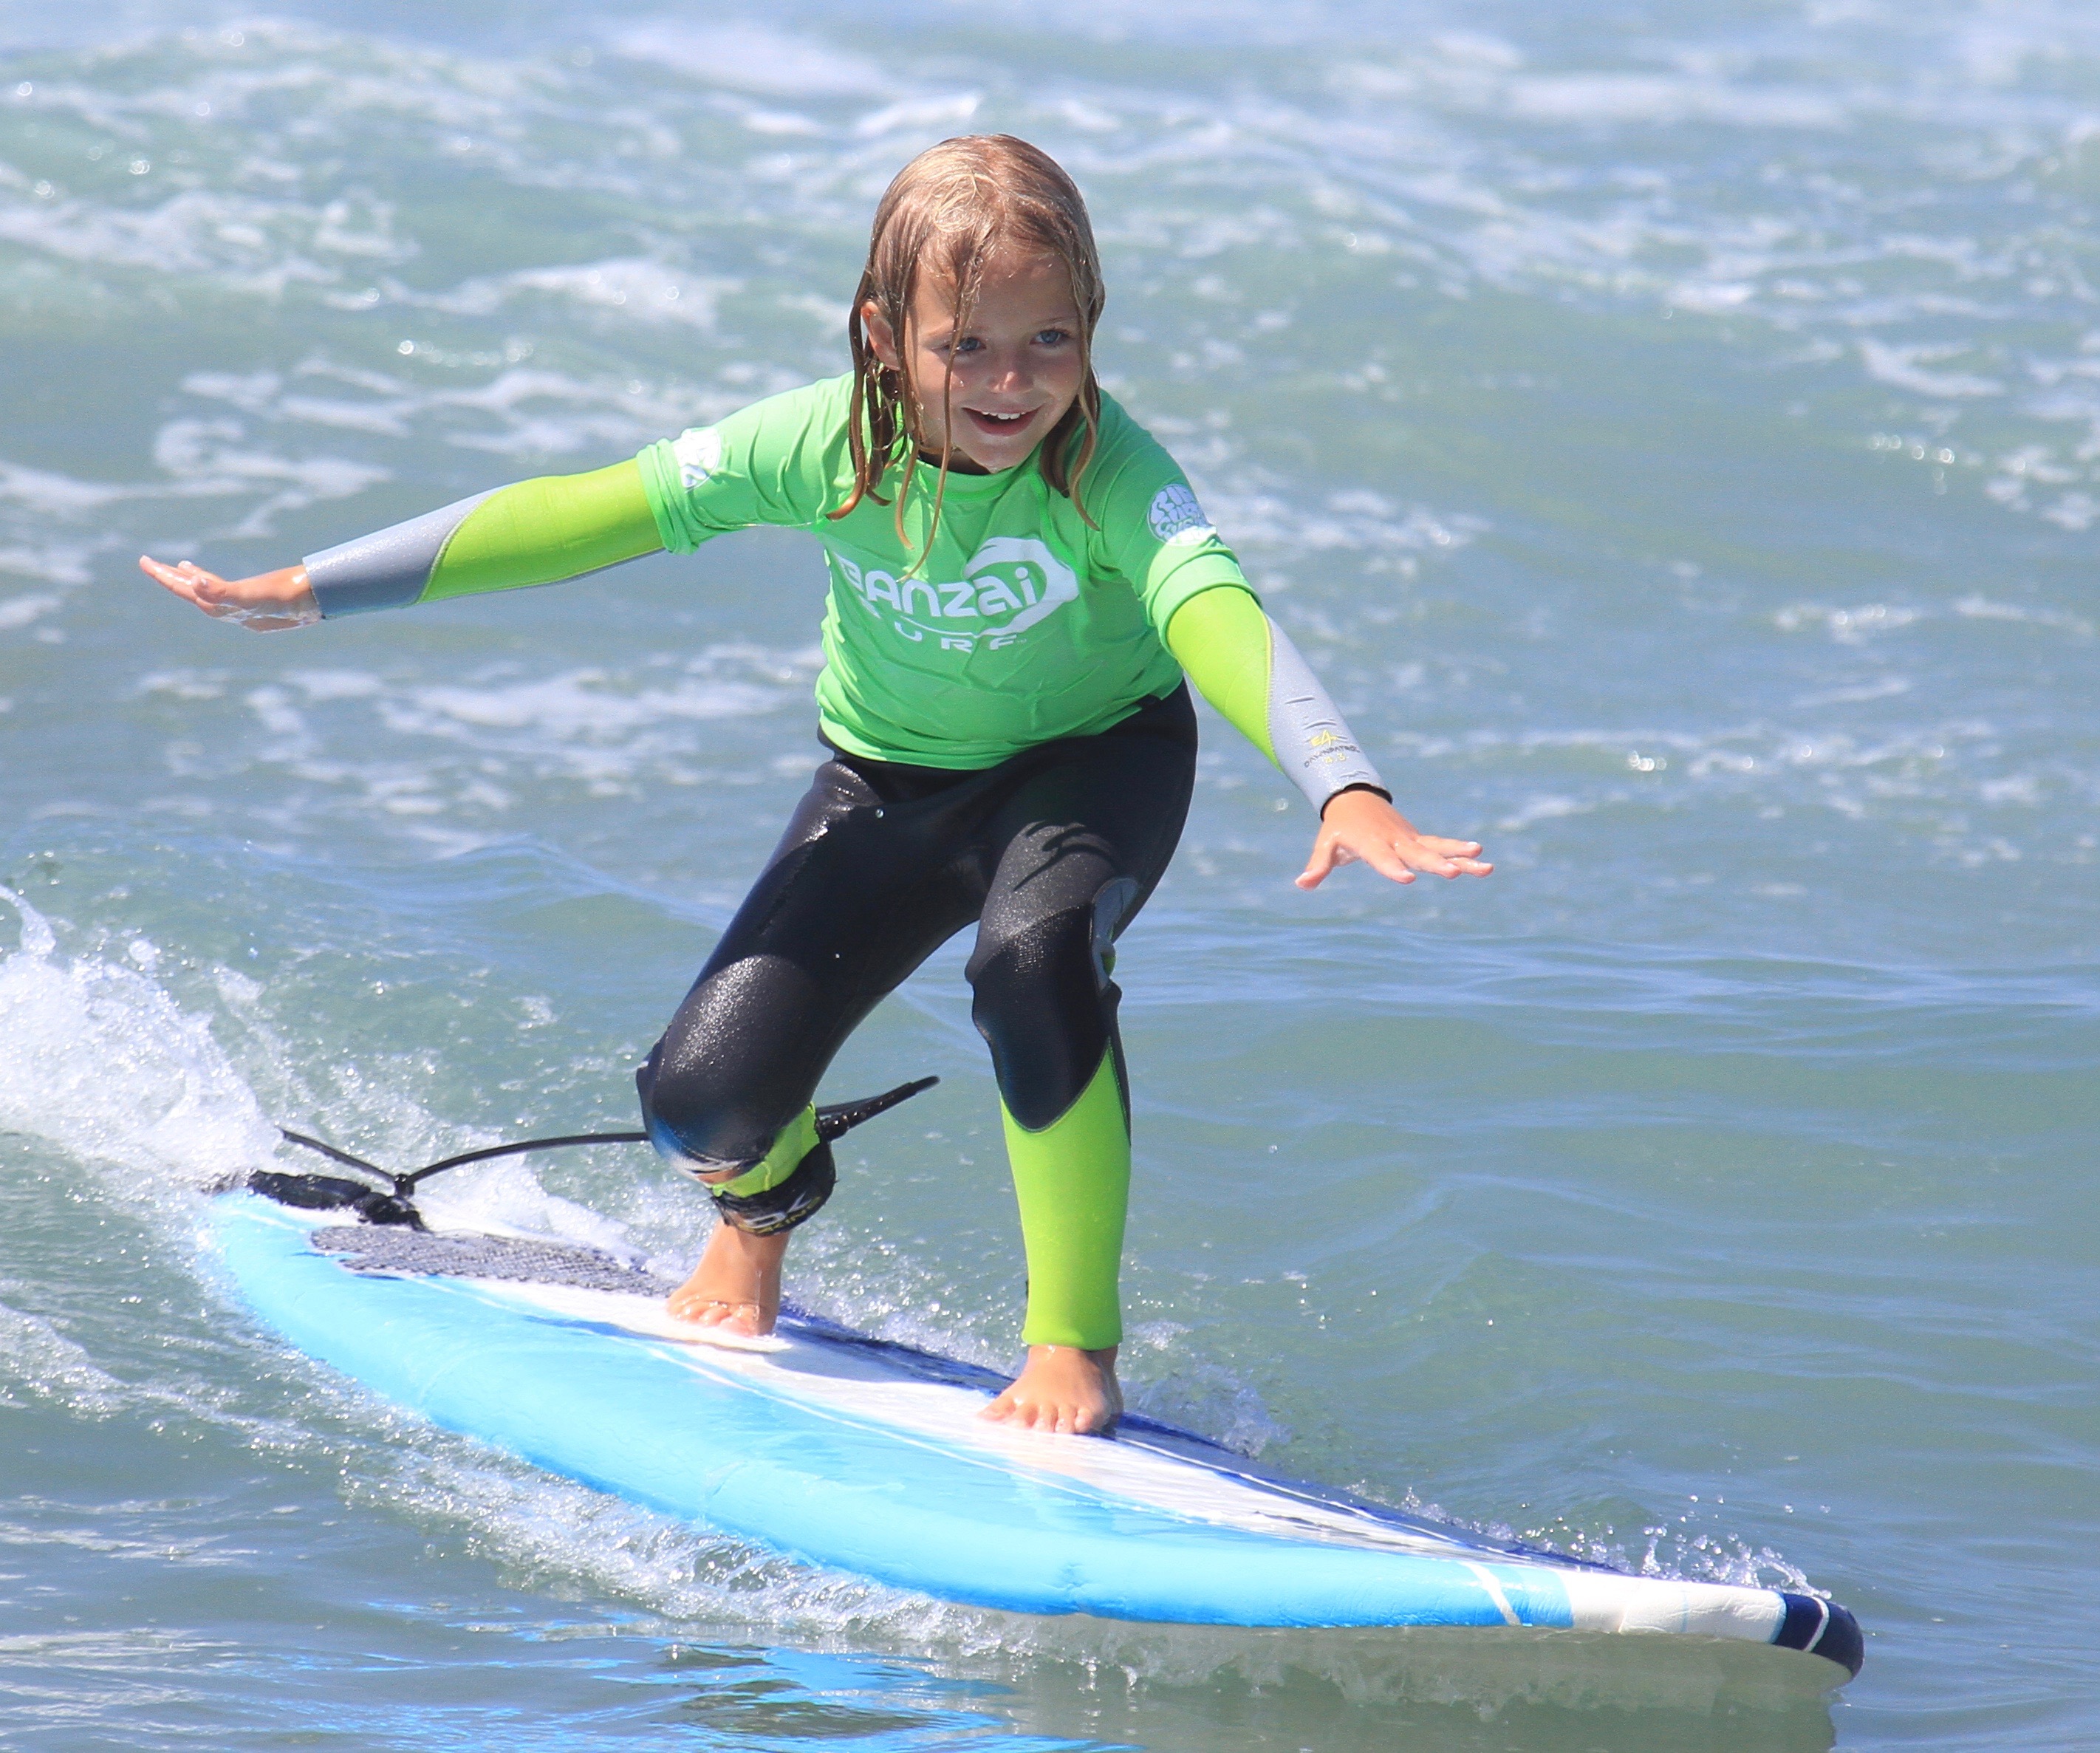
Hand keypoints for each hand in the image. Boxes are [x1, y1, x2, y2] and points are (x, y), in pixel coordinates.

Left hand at [139, 555, 319, 630]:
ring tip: (174, 568)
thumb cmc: (289, 598)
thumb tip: (194, 583)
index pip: (188, 592)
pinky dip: (208, 580)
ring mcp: (242, 606)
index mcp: (226, 607)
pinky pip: (222, 590)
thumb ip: (223, 593)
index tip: (144, 562)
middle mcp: (231, 609)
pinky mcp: (255, 600)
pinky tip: (204, 574)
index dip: (166, 578)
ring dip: (187, 581)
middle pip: (191, 593)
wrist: (319, 600)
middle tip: (145, 562)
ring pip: (206, 592)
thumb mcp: (254, 595)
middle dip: (168, 578)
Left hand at [1296, 788, 1493, 889]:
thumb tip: (1301, 884)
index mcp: (1370, 843)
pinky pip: (1442, 845)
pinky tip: (1483, 860)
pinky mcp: (1419, 839)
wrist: (1356, 798)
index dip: (1393, 868)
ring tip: (1486, 865)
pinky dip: (1460, 851)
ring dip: (1460, 857)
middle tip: (1453, 873)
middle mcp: (1394, 840)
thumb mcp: (1325, 844)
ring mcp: (1409, 839)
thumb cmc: (1339, 827)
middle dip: (1435, 864)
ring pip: (1438, 848)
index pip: (1382, 858)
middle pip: (1417, 854)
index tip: (1407, 879)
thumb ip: (1318, 865)